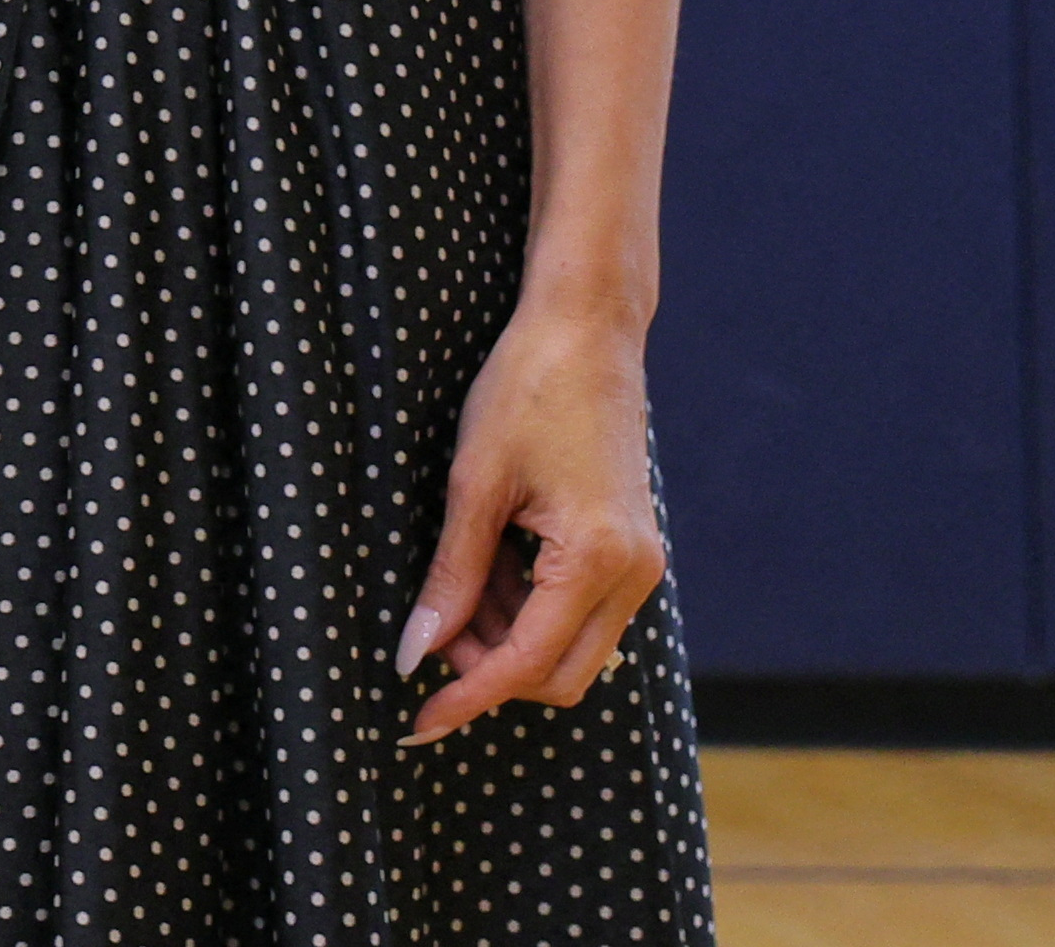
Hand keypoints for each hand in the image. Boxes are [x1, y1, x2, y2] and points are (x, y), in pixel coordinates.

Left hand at [395, 301, 668, 742]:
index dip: (468, 697)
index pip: (527, 664)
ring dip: (506, 638)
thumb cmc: (526, 390)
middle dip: (488, 671)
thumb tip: (414, 655)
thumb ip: (450, 578)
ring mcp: (640, 564)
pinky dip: (527, 610)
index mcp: (599, 558)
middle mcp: (635, 574)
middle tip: (429, 637)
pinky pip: (578, 611)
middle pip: (560, 676)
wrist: (586, 329)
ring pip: (570, 648)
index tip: (417, 724)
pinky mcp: (630, 551)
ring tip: (454, 584)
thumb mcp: (474, 486)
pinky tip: (487, 569)